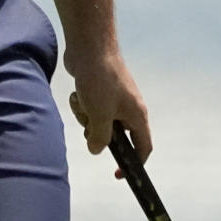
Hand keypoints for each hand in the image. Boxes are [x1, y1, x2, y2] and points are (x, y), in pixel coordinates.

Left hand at [67, 50, 151, 171]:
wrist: (90, 47)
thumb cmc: (100, 80)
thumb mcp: (100, 115)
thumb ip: (100, 138)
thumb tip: (96, 150)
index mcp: (137, 116)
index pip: (143, 147)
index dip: (134, 164)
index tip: (117, 174)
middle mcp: (129, 108)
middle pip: (115, 135)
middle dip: (98, 133)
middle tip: (89, 124)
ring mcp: (113, 98)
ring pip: (98, 122)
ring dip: (86, 117)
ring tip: (82, 101)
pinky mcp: (98, 90)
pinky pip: (89, 107)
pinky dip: (82, 104)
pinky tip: (77, 93)